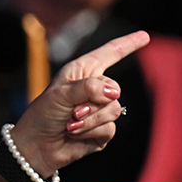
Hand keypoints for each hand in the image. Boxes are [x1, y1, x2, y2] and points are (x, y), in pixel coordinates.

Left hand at [12, 30, 149, 174]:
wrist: (35, 145)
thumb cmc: (42, 114)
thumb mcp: (60, 94)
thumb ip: (87, 88)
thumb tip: (114, 93)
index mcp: (82, 72)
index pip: (109, 54)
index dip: (127, 44)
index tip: (145, 36)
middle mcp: (93, 89)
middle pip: (114, 89)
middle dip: (94, 102)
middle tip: (73, 111)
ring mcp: (99, 110)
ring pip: (113, 110)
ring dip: (90, 119)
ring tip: (70, 124)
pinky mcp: (101, 131)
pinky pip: (109, 129)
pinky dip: (90, 132)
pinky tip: (74, 134)